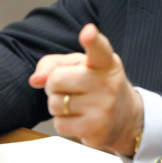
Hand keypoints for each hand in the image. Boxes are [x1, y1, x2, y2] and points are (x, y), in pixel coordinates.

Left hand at [29, 23, 142, 155]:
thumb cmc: (97, 86)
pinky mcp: (96, 130)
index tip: (88, 32)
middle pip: (56, 80)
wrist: (126, 119)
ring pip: (55, 104)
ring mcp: (103, 108)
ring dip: (59, 105)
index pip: (99, 48)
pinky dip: (64, 123)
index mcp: (106, 62)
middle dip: (55, 85)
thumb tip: (35, 79)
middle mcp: (108, 83)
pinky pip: (60, 125)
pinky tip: (81, 119)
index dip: (92, 40)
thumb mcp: (81, 66)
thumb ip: (55, 64)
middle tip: (71, 88)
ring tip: (78, 104)